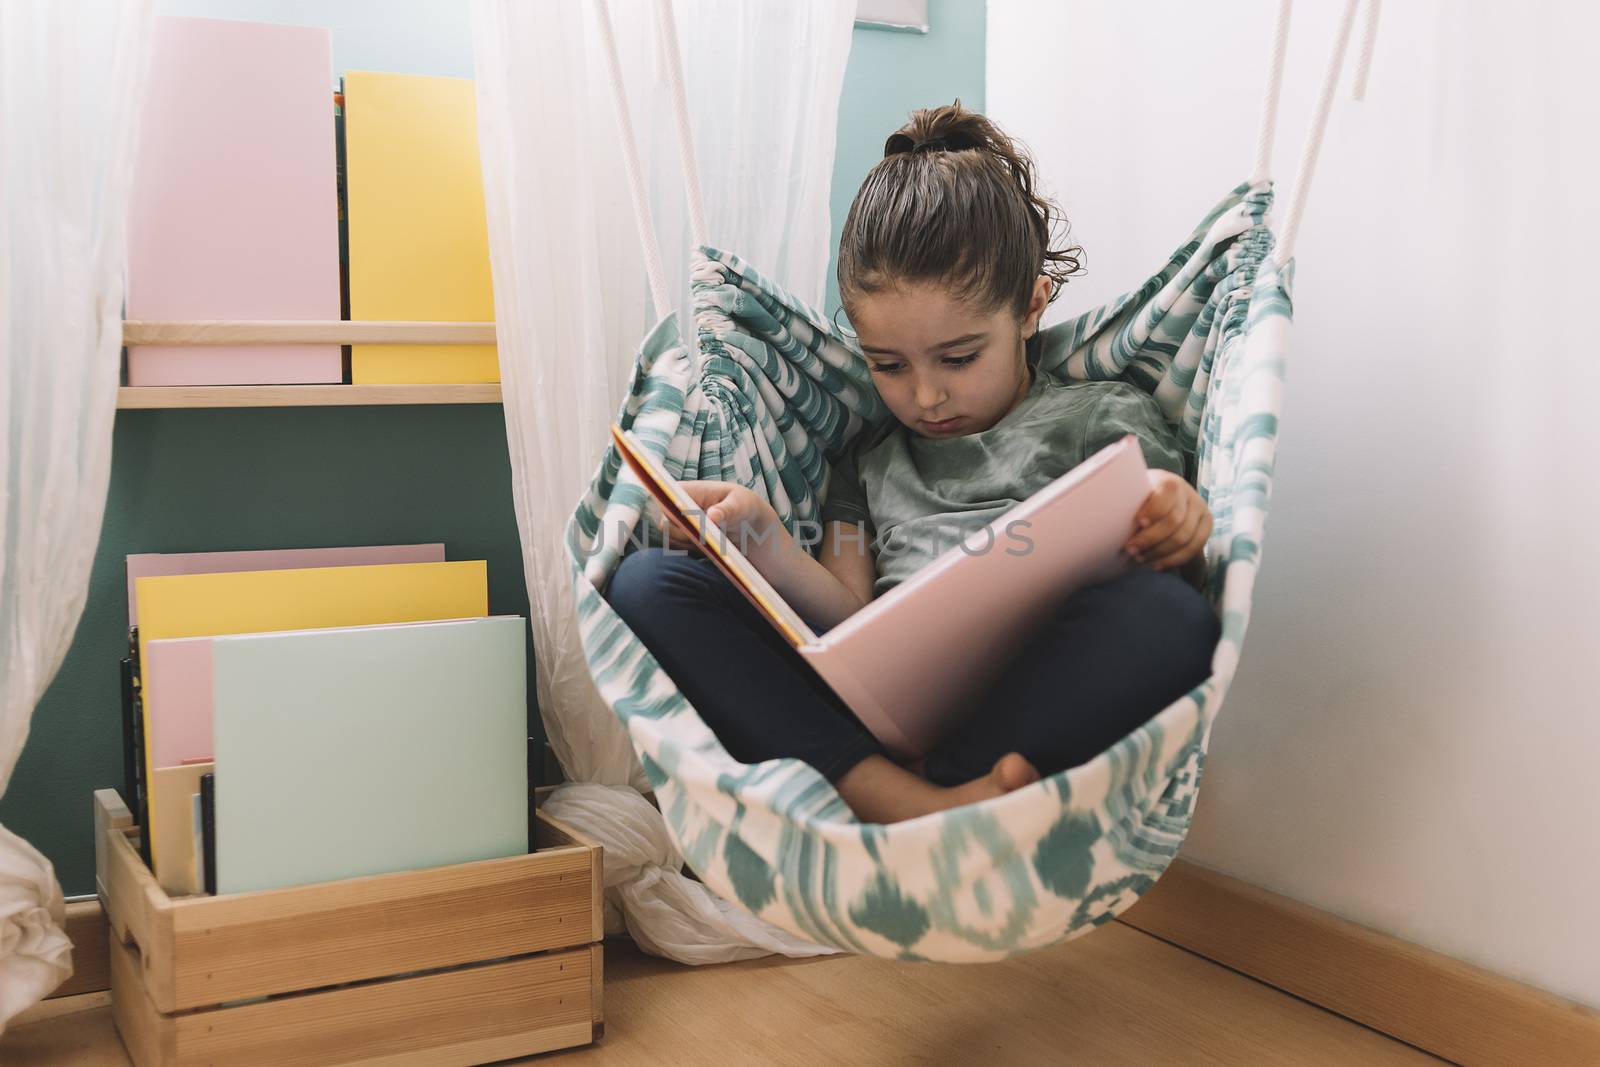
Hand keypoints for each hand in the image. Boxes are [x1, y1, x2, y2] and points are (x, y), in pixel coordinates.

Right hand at [661, 481, 780, 558]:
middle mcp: (673, 506)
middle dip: (686, 534)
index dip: (673, 512)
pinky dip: (693, 553)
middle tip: (711, 536)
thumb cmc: (743, 507)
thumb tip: (712, 516)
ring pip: (671, 541)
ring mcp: (674, 524)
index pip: (665, 499)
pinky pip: (678, 552)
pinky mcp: (679, 540)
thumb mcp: (740, 506)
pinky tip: (710, 547)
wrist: (747, 525)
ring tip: (716, 538)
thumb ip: (727, 510)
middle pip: (664, 525)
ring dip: (692, 545)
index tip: (694, 525)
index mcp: (685, 490)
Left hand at [1125, 470, 1211, 571]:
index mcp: (1168, 481)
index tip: (1138, 522)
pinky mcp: (1206, 525)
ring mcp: (1200, 509)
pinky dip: (1174, 560)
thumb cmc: (1139, 501)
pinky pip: (1195, 547)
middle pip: (1174, 521)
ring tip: (1140, 559)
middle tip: (1130, 550)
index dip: (1154, 509)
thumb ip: (1126, 502)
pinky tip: (1156, 566)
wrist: (1164, 502)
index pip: (1167, 492)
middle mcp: (1188, 493)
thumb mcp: (1134, 495)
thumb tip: (1101, 518)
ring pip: (1185, 537)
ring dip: (1160, 552)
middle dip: (1150, 539)